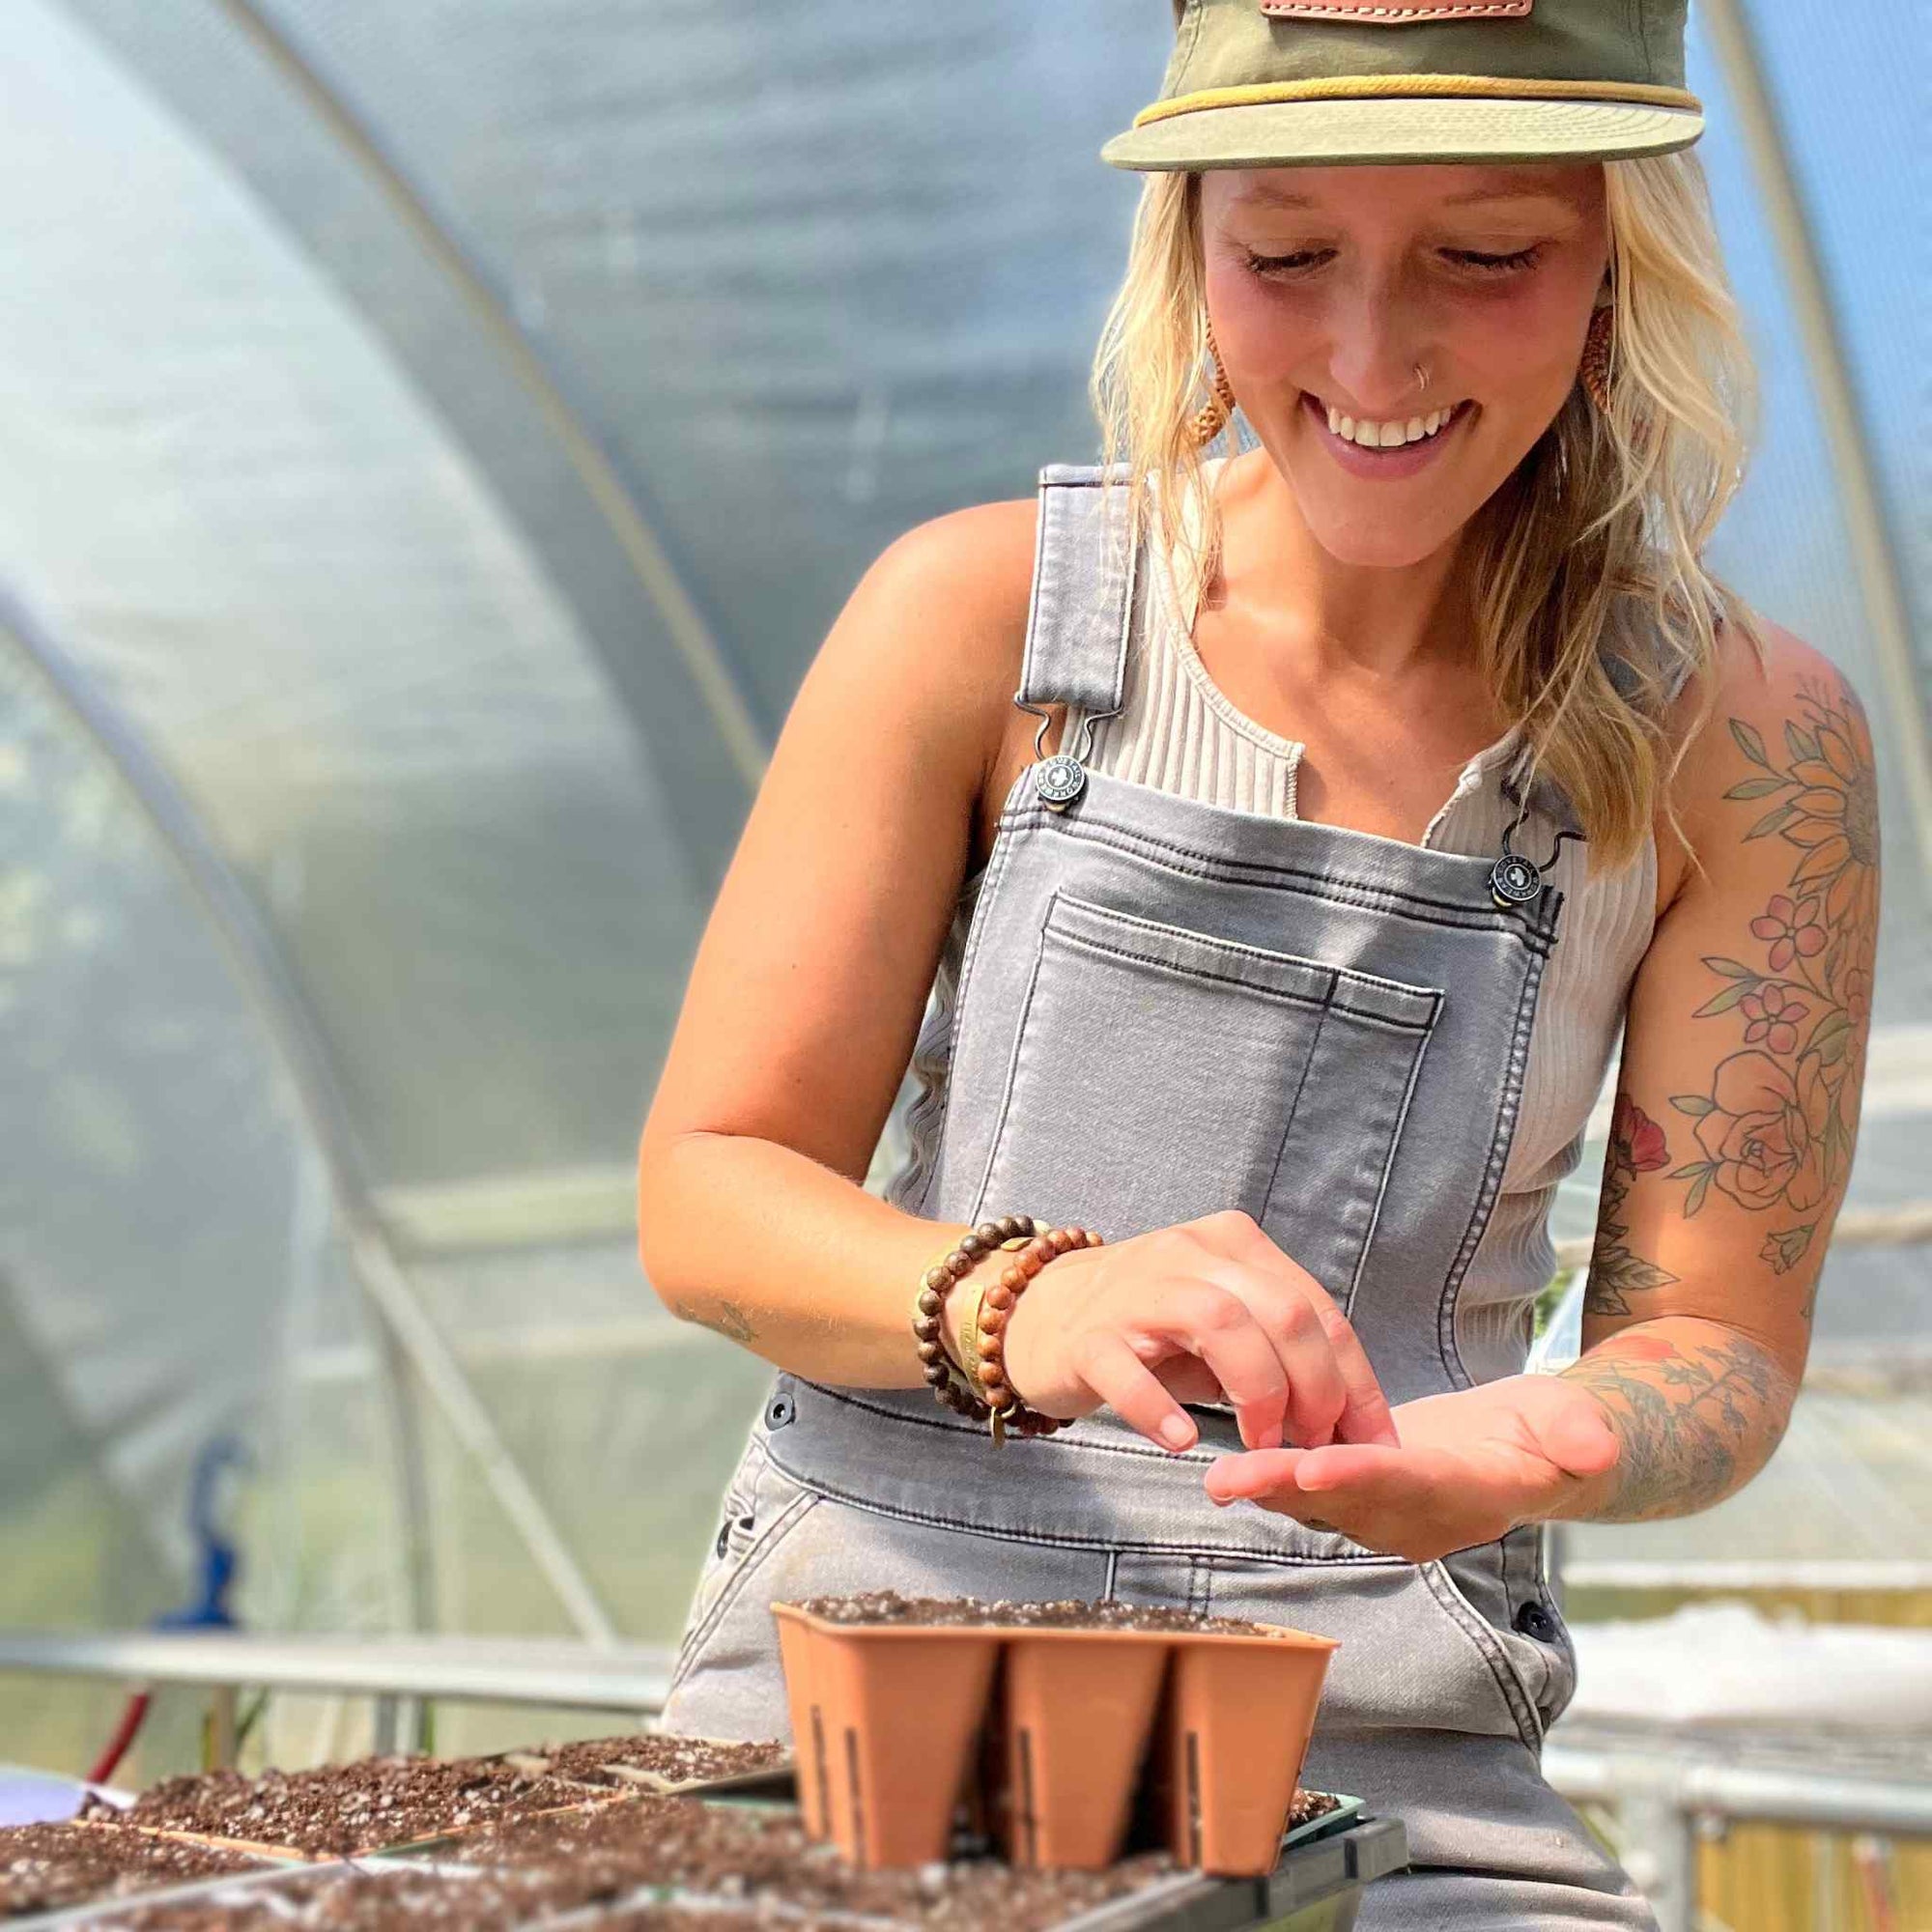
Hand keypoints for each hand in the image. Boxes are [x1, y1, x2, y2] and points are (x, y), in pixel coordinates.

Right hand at [995, 1209, 1397, 1455]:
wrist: (1038, 1313)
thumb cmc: (1149, 1328)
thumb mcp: (1224, 1326)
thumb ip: (1281, 1353)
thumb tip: (1356, 1421)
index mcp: (1235, 1245)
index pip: (1318, 1309)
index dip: (1356, 1382)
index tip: (1375, 1444)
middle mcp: (1190, 1252)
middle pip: (1281, 1312)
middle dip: (1316, 1389)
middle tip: (1313, 1446)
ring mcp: (1136, 1289)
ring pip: (1220, 1324)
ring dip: (1258, 1394)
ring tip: (1262, 1448)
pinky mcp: (1087, 1336)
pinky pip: (1129, 1369)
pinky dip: (1160, 1407)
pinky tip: (1183, 1441)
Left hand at [1203, 1374, 1620, 1561]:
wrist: (1535, 1453)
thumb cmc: (1559, 1434)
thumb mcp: (1578, 1427)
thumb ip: (1582, 1437)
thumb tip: (1597, 1450)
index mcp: (1470, 1497)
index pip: (1410, 1486)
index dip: (1363, 1479)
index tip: (1315, 1469)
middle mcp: (1420, 1518)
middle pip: (1348, 1503)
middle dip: (1288, 1491)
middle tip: (1231, 1481)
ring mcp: (1389, 1514)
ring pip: (1318, 1504)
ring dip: (1266, 1491)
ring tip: (1213, 1480)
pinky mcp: (1363, 1497)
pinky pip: (1310, 1491)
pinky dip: (1269, 1477)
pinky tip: (1224, 1462)